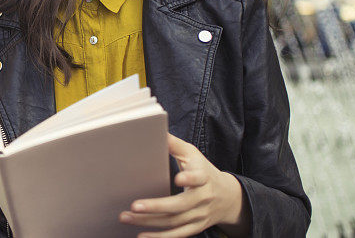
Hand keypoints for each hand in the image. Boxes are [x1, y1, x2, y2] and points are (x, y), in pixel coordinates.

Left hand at [118, 134, 249, 237]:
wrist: (228, 197)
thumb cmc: (203, 170)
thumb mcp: (192, 154)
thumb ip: (174, 144)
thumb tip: (154, 127)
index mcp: (203, 176)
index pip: (199, 177)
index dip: (190, 178)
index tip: (178, 178)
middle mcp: (203, 198)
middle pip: (180, 205)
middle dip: (156, 207)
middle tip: (133, 206)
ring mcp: (199, 215)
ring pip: (174, 222)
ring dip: (149, 222)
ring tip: (126, 217)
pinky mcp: (195, 228)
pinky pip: (177, 235)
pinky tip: (140, 236)